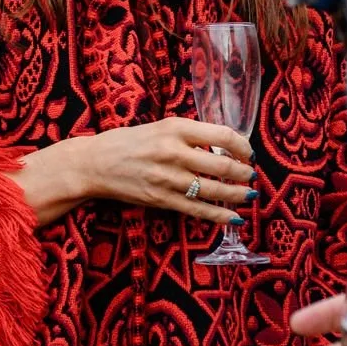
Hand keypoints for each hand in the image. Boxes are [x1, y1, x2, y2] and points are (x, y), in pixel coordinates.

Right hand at [16, 119, 252, 227]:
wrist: (94, 164)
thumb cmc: (127, 142)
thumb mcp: (160, 127)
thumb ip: (189, 134)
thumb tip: (224, 145)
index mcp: (175, 128)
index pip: (222, 135)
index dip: (242, 146)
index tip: (248, 152)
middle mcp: (174, 152)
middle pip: (222, 165)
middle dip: (244, 173)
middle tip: (252, 175)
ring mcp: (168, 178)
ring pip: (214, 190)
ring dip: (238, 194)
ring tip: (249, 195)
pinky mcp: (161, 200)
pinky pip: (198, 210)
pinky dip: (219, 216)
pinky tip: (234, 218)